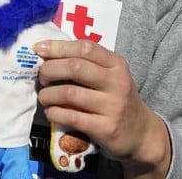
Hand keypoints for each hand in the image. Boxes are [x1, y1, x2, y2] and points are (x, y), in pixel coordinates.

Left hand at [34, 39, 170, 178]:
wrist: (142, 134)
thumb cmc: (117, 99)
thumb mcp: (111, 76)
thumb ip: (87, 63)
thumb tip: (47, 52)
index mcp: (117, 64)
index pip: (85, 47)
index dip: (59, 47)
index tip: (39, 49)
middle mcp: (117, 82)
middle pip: (75, 67)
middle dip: (50, 70)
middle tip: (41, 77)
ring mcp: (112, 106)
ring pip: (70, 93)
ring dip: (48, 94)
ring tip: (44, 97)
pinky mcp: (105, 128)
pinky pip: (72, 117)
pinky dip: (55, 113)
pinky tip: (51, 112)